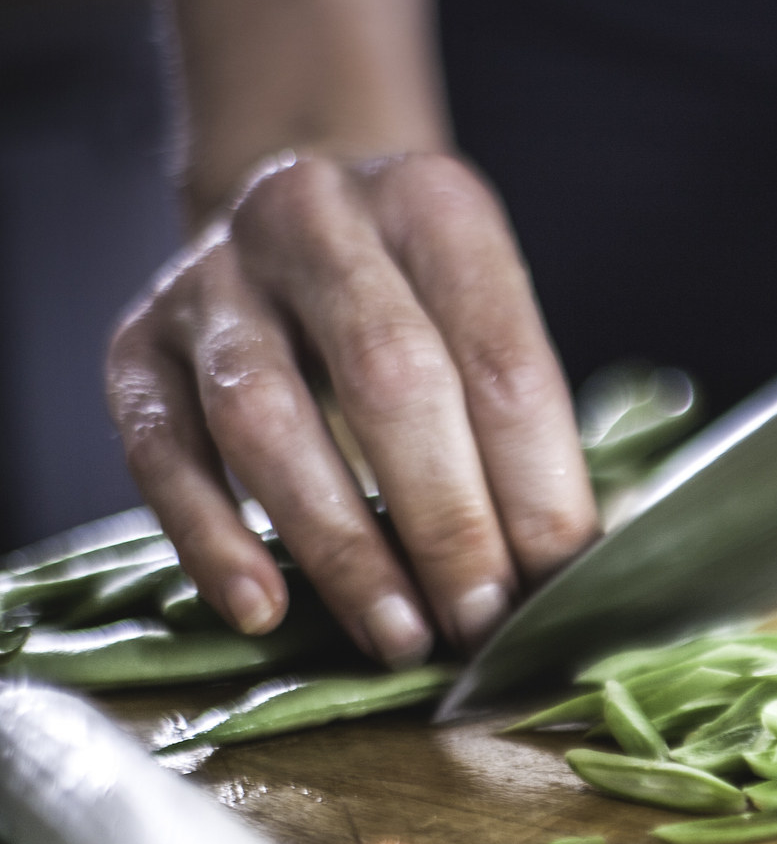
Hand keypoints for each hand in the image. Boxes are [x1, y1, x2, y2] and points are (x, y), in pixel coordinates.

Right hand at [107, 151, 598, 666]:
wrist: (290, 223)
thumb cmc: (418, 303)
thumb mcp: (484, 320)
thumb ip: (528, 429)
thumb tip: (575, 570)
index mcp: (435, 207)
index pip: (501, 362)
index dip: (536, 487)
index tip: (556, 589)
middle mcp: (315, 219)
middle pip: (391, 381)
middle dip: (447, 521)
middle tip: (482, 624)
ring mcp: (212, 278)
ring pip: (267, 419)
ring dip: (340, 546)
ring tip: (397, 636)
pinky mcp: (136, 343)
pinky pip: (161, 451)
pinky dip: (210, 539)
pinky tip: (262, 612)